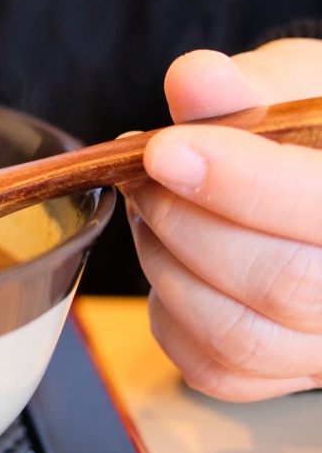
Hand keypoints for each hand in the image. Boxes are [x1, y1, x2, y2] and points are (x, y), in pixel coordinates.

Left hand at [123, 38, 321, 400]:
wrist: (312, 167)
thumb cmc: (309, 130)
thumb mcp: (292, 84)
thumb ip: (247, 88)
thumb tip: (195, 81)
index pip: (321, 208)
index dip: (240, 183)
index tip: (164, 150)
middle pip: (281, 283)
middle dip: (185, 220)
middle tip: (147, 173)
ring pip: (239, 334)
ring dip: (167, 262)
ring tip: (154, 206)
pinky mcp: (285, 371)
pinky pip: (213, 367)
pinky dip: (168, 311)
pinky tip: (169, 255)